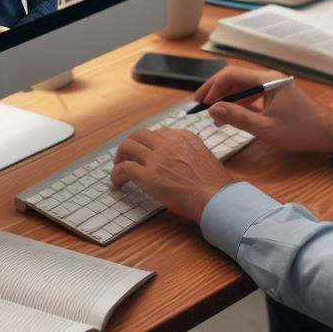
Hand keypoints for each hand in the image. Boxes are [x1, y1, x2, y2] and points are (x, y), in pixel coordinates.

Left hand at [111, 127, 232, 222]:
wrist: (216, 198)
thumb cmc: (214, 184)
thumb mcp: (204, 155)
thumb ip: (188, 150)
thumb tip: (176, 158)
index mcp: (183, 136)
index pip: (158, 133)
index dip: (148, 144)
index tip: (146, 154)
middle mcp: (168, 142)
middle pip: (139, 135)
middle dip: (130, 146)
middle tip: (127, 158)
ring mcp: (157, 158)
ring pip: (128, 146)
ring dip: (120, 157)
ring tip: (119, 168)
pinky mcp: (148, 176)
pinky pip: (124, 168)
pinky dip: (116, 174)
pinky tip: (117, 183)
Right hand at [193, 66, 332, 154]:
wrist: (328, 132)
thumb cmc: (301, 130)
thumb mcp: (266, 127)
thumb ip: (238, 117)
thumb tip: (214, 109)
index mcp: (267, 80)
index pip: (232, 75)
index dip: (214, 87)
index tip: (202, 102)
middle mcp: (268, 78)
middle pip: (235, 78)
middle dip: (216, 91)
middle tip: (199, 104)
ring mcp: (272, 86)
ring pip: (241, 86)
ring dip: (226, 98)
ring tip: (212, 114)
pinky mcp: (274, 95)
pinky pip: (250, 94)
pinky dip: (238, 103)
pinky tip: (229, 115)